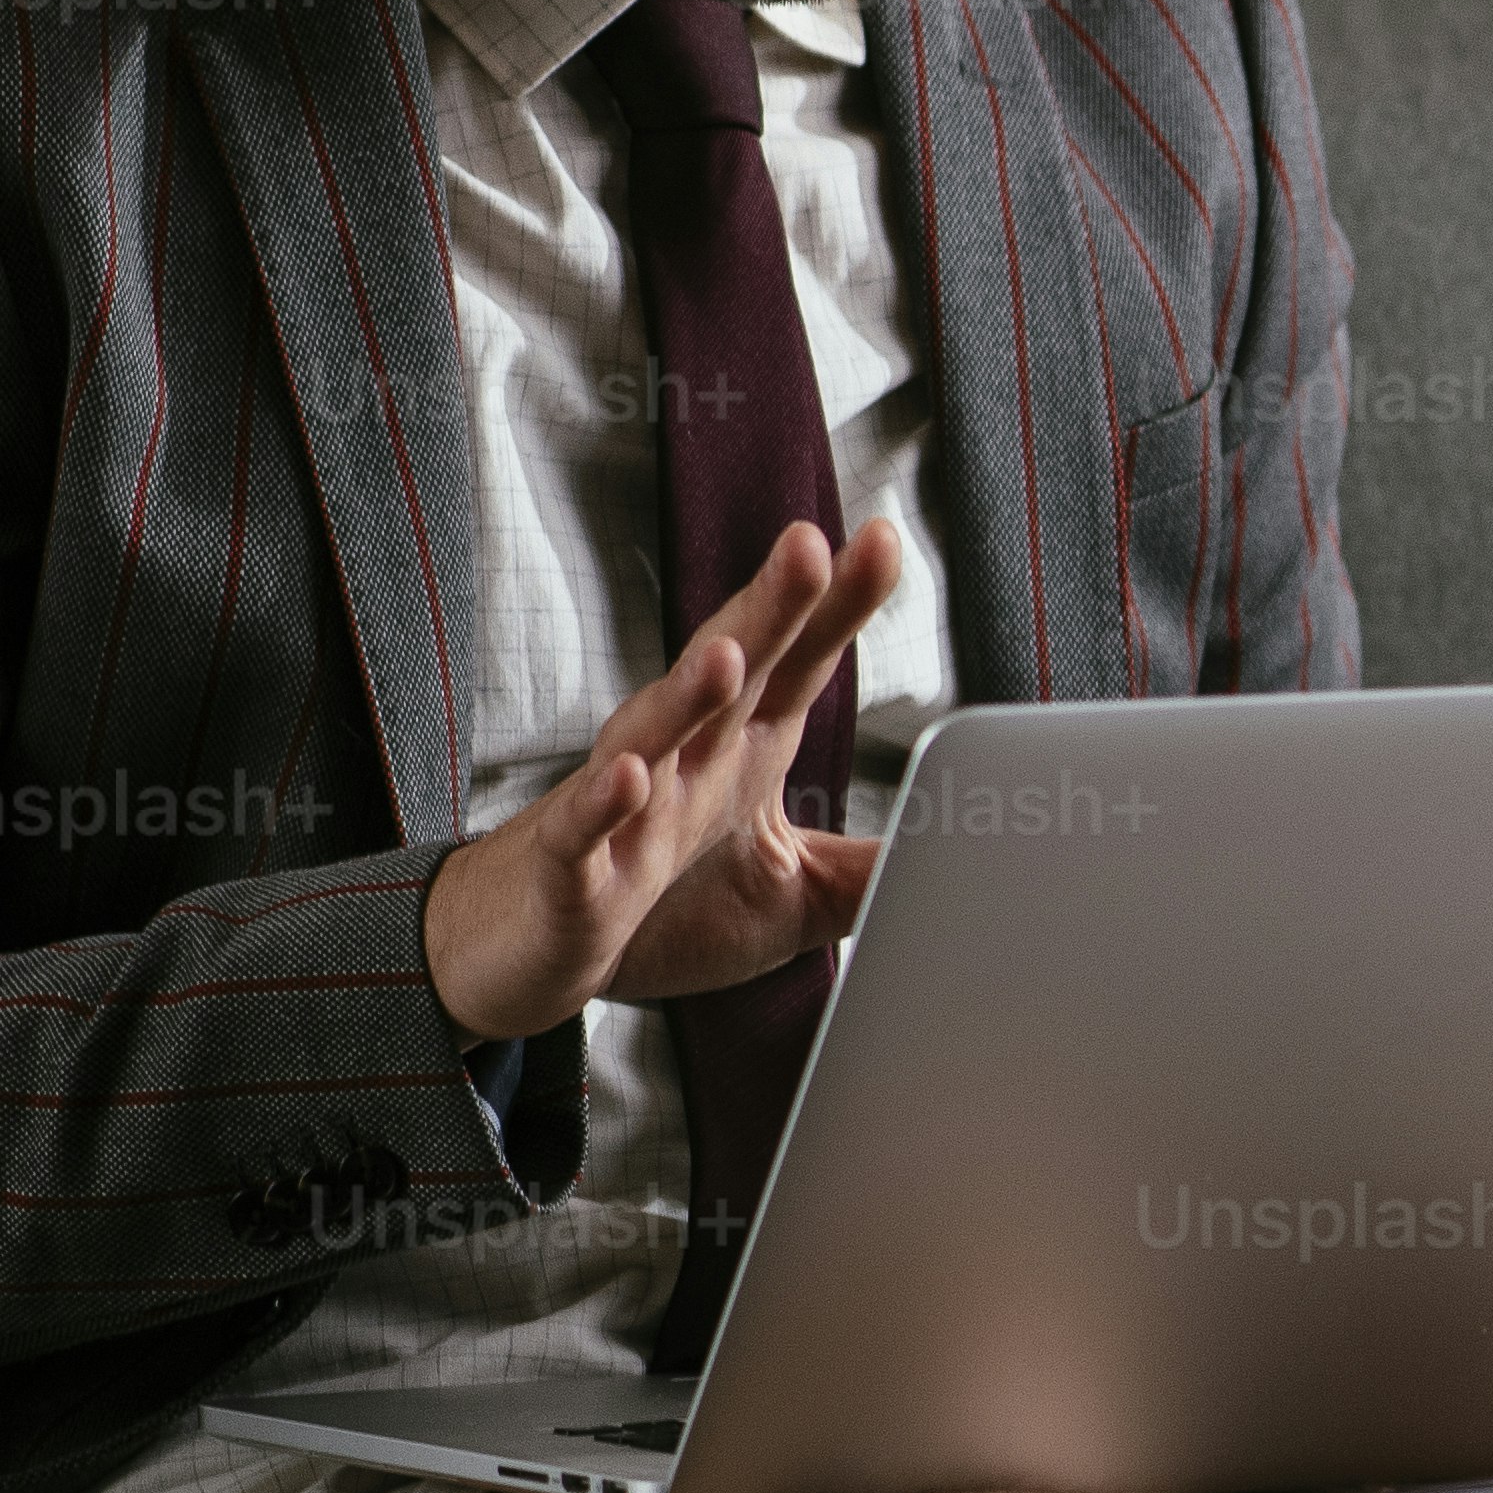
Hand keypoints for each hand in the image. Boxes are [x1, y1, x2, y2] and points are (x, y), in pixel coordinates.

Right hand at [424, 508, 907, 1043]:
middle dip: (767, 611)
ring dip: (687, 694)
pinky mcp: (574, 875)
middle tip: (809, 546)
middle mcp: (680, 760)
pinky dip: (605, 805)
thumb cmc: (658, 908)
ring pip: (653, 735)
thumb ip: (867, 870)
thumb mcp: (789, 894)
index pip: (793, 665)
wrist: (527, 950)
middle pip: (728, 671)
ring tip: (728, 653)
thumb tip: (965, 858)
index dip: (834, 607)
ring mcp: (622, 811)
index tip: (882, 542)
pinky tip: (632, 776)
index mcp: (734, 751)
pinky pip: (585, 832)